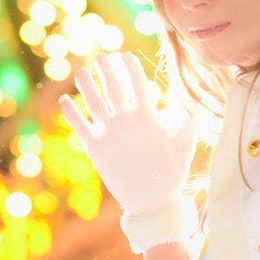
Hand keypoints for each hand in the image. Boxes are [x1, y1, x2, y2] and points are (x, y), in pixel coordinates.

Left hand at [59, 53, 196, 216]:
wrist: (151, 203)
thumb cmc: (171, 173)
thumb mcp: (185, 144)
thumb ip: (187, 120)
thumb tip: (195, 101)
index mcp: (147, 116)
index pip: (137, 82)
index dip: (130, 66)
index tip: (125, 56)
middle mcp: (125, 121)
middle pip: (112, 85)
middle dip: (106, 67)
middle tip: (101, 56)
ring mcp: (108, 134)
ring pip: (93, 100)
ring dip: (85, 83)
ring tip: (81, 71)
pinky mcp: (94, 148)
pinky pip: (79, 125)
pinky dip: (70, 111)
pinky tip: (64, 100)